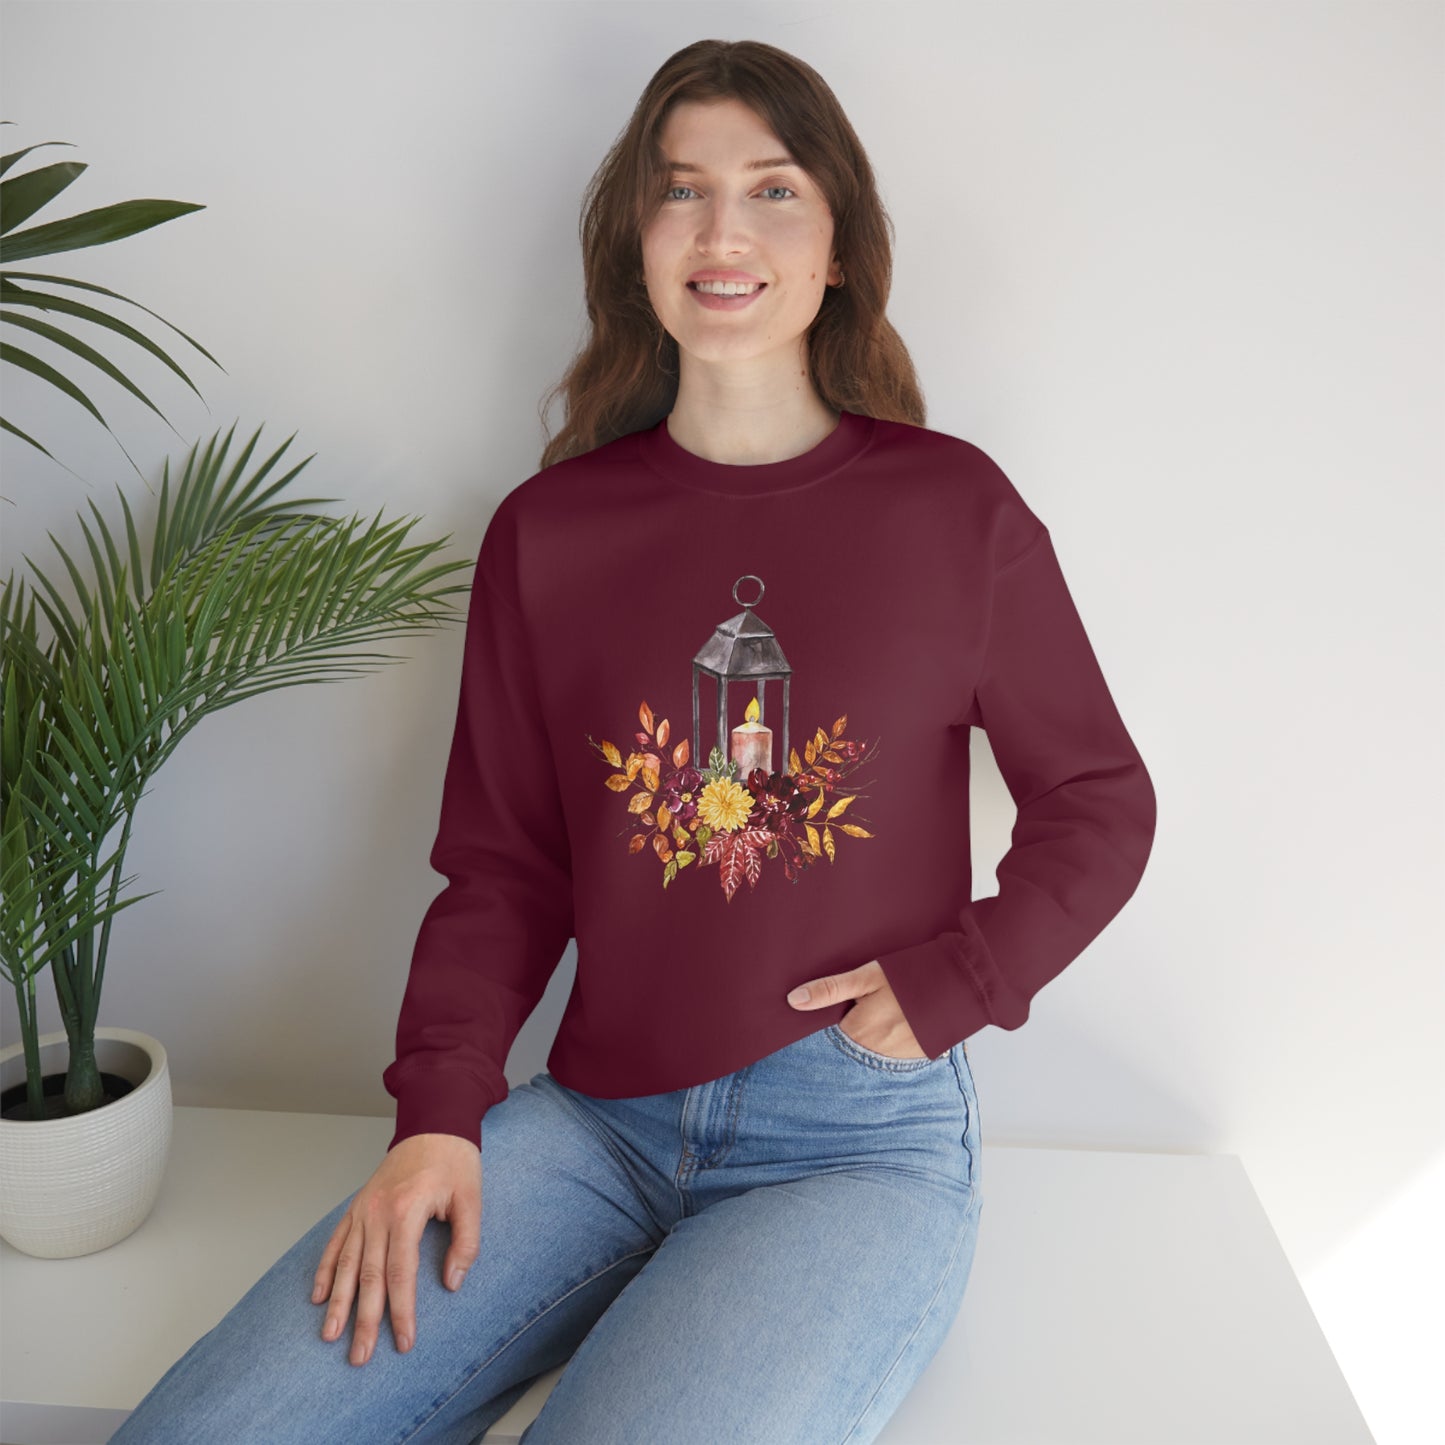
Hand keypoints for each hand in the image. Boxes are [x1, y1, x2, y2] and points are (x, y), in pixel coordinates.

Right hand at [312, 1132, 480, 1365]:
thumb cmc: (455, 1160)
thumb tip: (452, 1284)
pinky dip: (324, 1269)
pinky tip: (318, 1295)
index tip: (403, 1342)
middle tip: (359, 1356)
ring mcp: (364, 1209)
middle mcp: (378, 1213)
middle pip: (368, 1276)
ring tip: (329, 1336)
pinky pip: (336, 1241)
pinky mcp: (358, 1206)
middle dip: (363, 1319)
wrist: (434, 1122)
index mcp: (407, 1211)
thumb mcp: (471, 1199)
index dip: (401, 1311)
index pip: (401, 1273)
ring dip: (337, 1302)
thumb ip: (466, 1243)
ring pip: (345, 1263)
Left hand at [786, 958, 928, 1058]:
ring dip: (880, 1031)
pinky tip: (909, 1016)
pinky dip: (899, 1036)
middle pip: (856, 1040)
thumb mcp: (867, 975)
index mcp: (860, 1032)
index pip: (835, 1030)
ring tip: (895, 1005)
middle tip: (878, 999)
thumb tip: (793, 1000)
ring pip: (877, 1046)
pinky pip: (899, 1050)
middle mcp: (877, 1052)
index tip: (850, 1000)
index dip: (839, 1012)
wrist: (963, 981)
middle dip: (859, 1022)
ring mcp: (901, 1057)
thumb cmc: (912, 974)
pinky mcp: (921, 1055)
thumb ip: (831, 990)